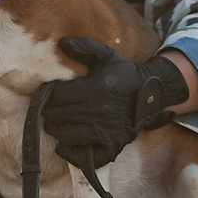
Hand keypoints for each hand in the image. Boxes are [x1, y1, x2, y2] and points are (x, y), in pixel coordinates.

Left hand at [42, 38, 187, 171]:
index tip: (49, 93)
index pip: (57, 96)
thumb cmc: (124, 75)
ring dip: (56, 129)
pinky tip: (65, 144)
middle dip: (48, 112)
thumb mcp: (107, 55)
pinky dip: (69, 152)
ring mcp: (104, 131)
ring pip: (64, 135)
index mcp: (94, 90)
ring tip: (57, 123)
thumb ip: (85, 47)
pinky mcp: (110, 146)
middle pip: (56, 116)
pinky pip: (81, 155)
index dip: (48, 94)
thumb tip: (61, 42)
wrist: (150, 96)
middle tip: (49, 109)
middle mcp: (97, 112)